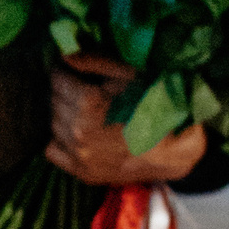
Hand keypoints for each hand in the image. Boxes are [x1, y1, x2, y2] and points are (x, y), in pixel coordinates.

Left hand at [45, 54, 206, 185]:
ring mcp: (79, 154)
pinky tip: (78, 134)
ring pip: (53, 124)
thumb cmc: (155, 105)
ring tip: (85, 112)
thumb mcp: (129, 74)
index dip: (67, 73)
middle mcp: (77, 130)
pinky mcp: (83, 172)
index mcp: (88, 102)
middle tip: (84, 91)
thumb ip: (93, 61)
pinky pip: (53, 150)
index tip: (77, 74)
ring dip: (64, 115)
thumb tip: (64, 56)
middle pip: (54, 101)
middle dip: (66, 92)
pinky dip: (61, 140)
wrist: (175, 148)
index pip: (57, 79)